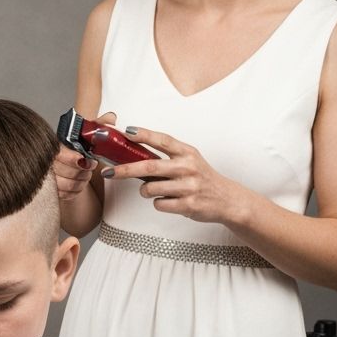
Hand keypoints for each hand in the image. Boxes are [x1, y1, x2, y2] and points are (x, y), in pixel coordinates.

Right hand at [53, 112, 117, 200]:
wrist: (72, 158)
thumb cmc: (80, 146)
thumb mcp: (90, 132)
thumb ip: (101, 124)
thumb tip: (111, 119)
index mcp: (56, 146)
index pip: (60, 155)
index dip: (74, 159)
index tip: (86, 160)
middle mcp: (49, 161)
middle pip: (65, 172)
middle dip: (83, 172)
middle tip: (89, 168)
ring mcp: (49, 176)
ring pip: (65, 185)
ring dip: (80, 182)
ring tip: (85, 175)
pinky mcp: (52, 189)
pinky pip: (64, 194)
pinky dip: (76, 190)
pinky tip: (79, 183)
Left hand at [111, 126, 241, 224]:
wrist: (228, 200)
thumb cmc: (202, 179)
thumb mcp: (190, 161)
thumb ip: (168, 157)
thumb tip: (134, 154)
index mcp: (187, 153)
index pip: (162, 140)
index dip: (143, 134)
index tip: (126, 131)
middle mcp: (188, 167)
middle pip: (150, 166)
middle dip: (125, 169)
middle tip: (108, 172)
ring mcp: (189, 187)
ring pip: (151, 189)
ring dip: (145, 191)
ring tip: (153, 190)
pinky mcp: (188, 204)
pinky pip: (159, 204)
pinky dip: (159, 203)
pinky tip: (169, 201)